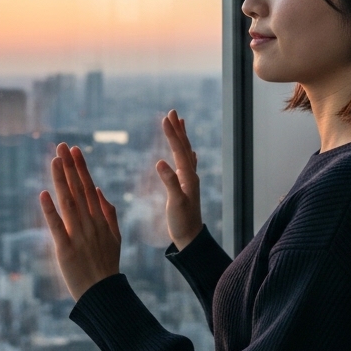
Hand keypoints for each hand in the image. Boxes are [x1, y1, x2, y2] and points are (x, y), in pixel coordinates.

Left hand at [40, 143, 120, 300]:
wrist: (103, 293)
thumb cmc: (107, 266)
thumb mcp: (115, 237)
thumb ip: (109, 213)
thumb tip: (99, 190)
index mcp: (100, 219)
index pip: (88, 187)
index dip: (80, 168)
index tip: (74, 150)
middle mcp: (90, 223)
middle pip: (78, 190)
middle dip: (70, 167)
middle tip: (62, 146)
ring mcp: (78, 235)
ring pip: (68, 202)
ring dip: (61, 180)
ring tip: (55, 161)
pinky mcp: (65, 249)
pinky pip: (57, 226)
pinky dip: (50, 210)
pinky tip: (44, 194)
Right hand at [156, 109, 202, 249]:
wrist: (190, 238)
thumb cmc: (182, 222)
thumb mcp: (175, 203)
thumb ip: (169, 182)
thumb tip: (160, 162)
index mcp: (187, 177)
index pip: (179, 150)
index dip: (171, 134)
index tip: (165, 118)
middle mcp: (191, 176)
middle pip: (184, 147)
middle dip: (178, 129)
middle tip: (172, 111)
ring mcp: (189, 181)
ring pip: (186, 153)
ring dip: (182, 137)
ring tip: (181, 123)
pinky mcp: (186, 187)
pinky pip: (186, 164)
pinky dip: (185, 153)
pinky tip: (189, 152)